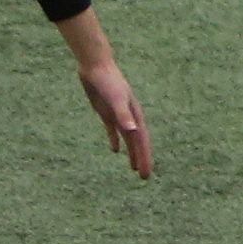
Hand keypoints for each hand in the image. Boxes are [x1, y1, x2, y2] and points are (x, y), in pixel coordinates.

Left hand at [73, 37, 151, 177]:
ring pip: (127, 138)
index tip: (146, 173)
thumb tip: (133, 131)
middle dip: (141, 159)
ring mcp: (118, 115)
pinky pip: (113, 130)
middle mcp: (130, 117)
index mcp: (135, 116)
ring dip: (131, 152)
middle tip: (144, 177)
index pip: (142, 142)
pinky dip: (115, 140)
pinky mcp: (106, 112)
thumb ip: (124, 115)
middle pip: (137, 142)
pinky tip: (115, 150)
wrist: (96, 66)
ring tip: (133, 168)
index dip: (145, 157)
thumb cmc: (108, 82)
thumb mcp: (115, 99)